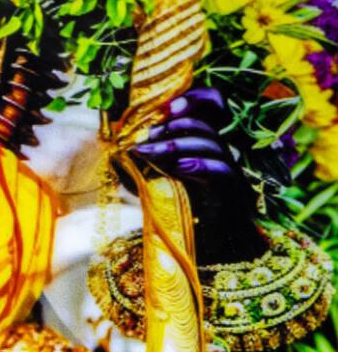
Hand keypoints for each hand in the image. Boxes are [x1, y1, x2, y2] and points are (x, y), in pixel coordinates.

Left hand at [124, 85, 264, 267]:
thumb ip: (143, 167)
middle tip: (145, 138)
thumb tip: (119, 153)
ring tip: (149, 152)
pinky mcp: (232, 193)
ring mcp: (230, 173)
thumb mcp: (156, 185)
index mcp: (206, 149)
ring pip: (212, 145)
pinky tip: (178, 168)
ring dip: (177, 145)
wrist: (204, 250)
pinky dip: (199, 165)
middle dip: (173, 127)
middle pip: (205, 127)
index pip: (213, 111)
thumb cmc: (180, 217)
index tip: (166, 108)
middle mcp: (221, 156)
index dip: (196, 101)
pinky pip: (222, 170)